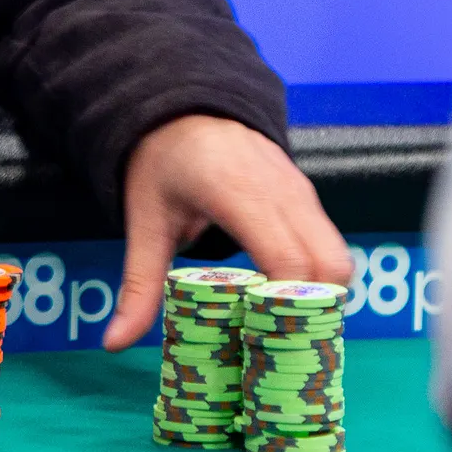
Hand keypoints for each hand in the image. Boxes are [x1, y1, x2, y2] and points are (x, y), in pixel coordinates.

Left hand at [102, 114, 352, 350]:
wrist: (180, 108)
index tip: (265, 340)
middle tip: (278, 342)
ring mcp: (299, 188)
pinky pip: (329, 241)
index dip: (287, 306)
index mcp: (237, 193)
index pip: (286, 259)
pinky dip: (318, 275)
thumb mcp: (144, 222)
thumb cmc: (161, 164)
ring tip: (282, 324)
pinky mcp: (306, 192)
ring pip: (337, 255)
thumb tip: (114, 344)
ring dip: (319, 294)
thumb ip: (139, 284)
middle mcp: (280, 189)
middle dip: (312, 310)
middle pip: (327, 265)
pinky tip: (283, 294)